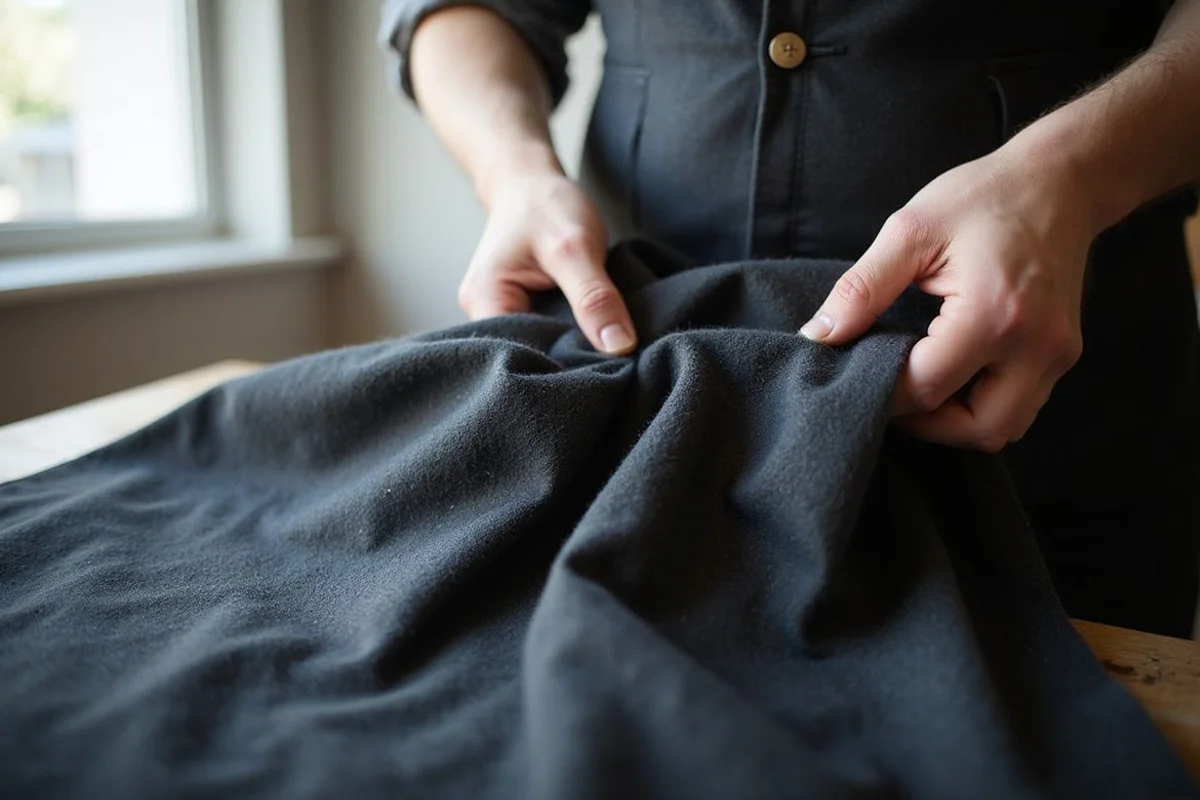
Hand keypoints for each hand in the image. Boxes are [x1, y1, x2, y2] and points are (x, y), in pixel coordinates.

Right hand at [458, 169, 637, 355]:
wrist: (531, 182)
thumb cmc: (545, 205)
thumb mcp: (575, 247)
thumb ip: (594, 297)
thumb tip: (619, 346)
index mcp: (484, 300)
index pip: (516, 355)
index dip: (557, 367)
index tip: (596, 370)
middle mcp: (485, 314)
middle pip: (527, 358)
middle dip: (566, 362)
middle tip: (608, 365)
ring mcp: (502, 314)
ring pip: (541, 348)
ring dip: (571, 349)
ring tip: (602, 352)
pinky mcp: (523, 311)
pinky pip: (548, 335)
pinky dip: (571, 336)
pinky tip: (592, 338)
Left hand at [800, 148, 1095, 451]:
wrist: (1060, 179)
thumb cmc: (982, 197)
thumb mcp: (909, 232)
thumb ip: (861, 289)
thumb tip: (818, 336)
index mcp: (995, 314)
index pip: (927, 387)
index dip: (883, 393)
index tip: (856, 374)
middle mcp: (1036, 344)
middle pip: (976, 429)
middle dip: (924, 423)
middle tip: (888, 392)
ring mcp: (1058, 353)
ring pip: (1002, 429)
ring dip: (955, 422)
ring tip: (918, 385)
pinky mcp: (1064, 353)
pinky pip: (1021, 407)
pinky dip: (982, 407)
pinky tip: (951, 376)